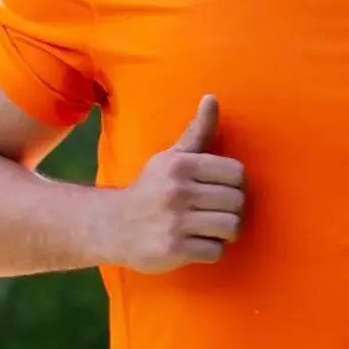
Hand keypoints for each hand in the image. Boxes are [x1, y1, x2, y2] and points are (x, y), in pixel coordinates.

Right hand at [95, 95, 245, 273]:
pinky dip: (209, 250)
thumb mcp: (170, 158)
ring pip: (231, 227)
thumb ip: (197, 131)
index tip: (217, 191)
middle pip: (237, 202)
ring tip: (207, 229)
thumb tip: (212, 98)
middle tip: (212, 213)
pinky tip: (194, 244)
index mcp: (181, 165)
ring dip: (223, 232)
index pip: (237, 173)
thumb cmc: (150, 189)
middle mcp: (178, 191)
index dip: (233, 184)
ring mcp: (175, 222)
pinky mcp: (173, 248)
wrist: (111, 226)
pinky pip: (216, 251)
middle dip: (230, 210)